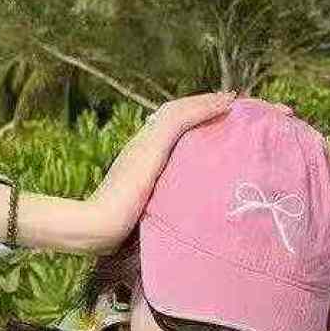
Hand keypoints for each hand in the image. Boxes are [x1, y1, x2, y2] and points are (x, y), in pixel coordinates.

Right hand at [86, 91, 238, 253]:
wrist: (99, 225)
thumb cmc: (115, 231)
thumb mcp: (140, 215)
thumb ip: (151, 212)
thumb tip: (164, 228)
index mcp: (138, 159)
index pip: (165, 132)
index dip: (187, 122)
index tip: (208, 119)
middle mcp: (140, 145)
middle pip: (173, 115)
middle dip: (198, 107)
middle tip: (225, 101)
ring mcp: (145, 143)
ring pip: (179, 111)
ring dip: (205, 102)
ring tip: (230, 98)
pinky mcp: (152, 144)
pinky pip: (183, 118)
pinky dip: (205, 108)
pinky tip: (225, 103)